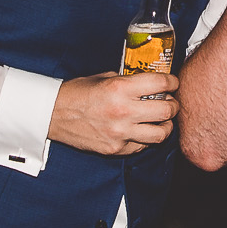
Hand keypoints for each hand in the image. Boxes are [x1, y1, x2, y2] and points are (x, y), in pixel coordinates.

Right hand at [49, 70, 178, 154]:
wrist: (53, 115)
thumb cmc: (77, 93)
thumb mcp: (104, 78)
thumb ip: (129, 81)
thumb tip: (150, 83)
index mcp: (120, 88)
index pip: (161, 84)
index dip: (172, 83)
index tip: (173, 84)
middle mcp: (123, 111)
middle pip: (167, 111)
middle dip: (173, 105)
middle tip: (170, 102)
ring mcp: (120, 133)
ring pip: (161, 134)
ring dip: (165, 126)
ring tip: (161, 120)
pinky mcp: (116, 149)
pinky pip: (142, 146)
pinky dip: (146, 138)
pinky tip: (141, 130)